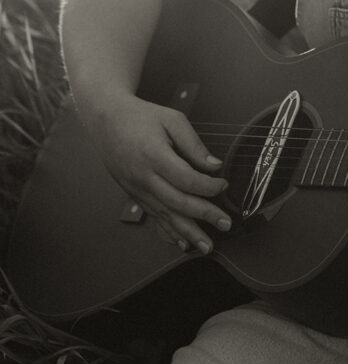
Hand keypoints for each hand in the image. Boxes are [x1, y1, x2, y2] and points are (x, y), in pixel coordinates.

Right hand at [88, 93, 232, 252]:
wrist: (105, 120)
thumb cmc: (140, 117)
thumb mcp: (172, 120)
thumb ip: (194, 144)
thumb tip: (214, 166)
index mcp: (154, 155)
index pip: (186, 179)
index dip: (208, 186)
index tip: (223, 185)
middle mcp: (144, 177)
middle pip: (177, 202)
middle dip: (204, 215)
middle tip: (226, 223)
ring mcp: (137, 188)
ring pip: (165, 215)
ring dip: (188, 233)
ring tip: (206, 246)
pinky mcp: (134, 194)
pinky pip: (153, 216)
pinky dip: (169, 231)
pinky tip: (182, 242)